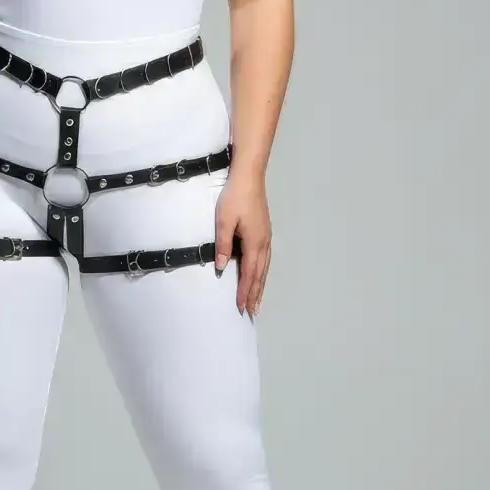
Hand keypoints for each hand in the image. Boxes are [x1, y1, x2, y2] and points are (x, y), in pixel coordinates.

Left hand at [214, 172, 270, 316]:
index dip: (245, 292)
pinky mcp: (265, 231)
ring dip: (261, 285)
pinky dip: (263, 271)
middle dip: (255, 294)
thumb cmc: (234, 197)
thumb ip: (223, 245)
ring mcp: (266, 236)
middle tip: (252, 312)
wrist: (249, 176)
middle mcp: (264, 242)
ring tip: (258, 300)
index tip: (241, 307)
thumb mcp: (223, 221)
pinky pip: (266, 258)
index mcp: (254, 242)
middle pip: (260, 274)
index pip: (249, 273)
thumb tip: (223, 267)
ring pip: (265, 267)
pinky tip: (260, 274)